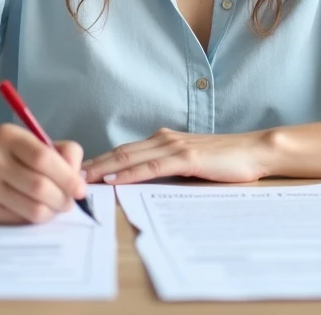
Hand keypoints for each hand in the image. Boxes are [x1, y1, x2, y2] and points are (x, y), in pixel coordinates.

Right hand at [0, 123, 86, 224]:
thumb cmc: (10, 156)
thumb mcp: (32, 143)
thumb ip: (62, 154)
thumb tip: (79, 179)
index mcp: (8, 136)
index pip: (43, 157)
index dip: (67, 176)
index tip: (81, 189)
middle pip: (39, 186)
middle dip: (63, 198)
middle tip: (70, 202)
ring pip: (32, 208)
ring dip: (52, 211)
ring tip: (55, 207)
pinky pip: (20, 220)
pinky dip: (35, 218)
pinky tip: (35, 210)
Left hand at [81, 128, 272, 184]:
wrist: (256, 150)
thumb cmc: (226, 160)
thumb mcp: (191, 162)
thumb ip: (169, 167)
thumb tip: (144, 180)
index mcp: (164, 141)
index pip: (124, 151)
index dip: (99, 160)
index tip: (76, 171)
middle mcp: (164, 139)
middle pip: (120, 151)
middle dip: (92, 164)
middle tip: (65, 174)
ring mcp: (174, 147)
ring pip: (130, 157)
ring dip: (104, 168)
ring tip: (81, 178)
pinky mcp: (186, 157)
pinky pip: (152, 167)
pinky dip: (130, 172)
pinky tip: (115, 178)